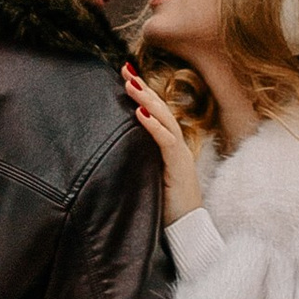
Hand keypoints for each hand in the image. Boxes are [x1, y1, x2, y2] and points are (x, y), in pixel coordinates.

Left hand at [121, 63, 203, 226]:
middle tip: (125, 69)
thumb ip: (136, 159)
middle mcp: (176, 145)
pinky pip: (166, 141)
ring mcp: (179, 154)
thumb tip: (112, 147)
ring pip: (164, 119)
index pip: (154, 113)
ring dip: (147, 100)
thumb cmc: (164, 207)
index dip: (142, 94)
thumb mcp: (146, 176)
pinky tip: (140, 113)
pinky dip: (153, 126)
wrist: (186, 230)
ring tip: (130, 84)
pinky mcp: (179, 166)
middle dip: (142, 88)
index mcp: (168, 146)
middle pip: (160, 109)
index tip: (125, 76)